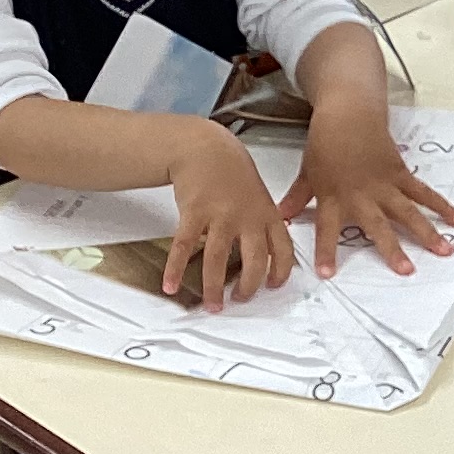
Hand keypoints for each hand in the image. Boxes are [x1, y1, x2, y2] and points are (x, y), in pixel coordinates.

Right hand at [164, 123, 293, 308]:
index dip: (281, 271)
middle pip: (255, 261)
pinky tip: (170, 285)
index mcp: (267, 214)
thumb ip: (263, 222)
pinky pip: (184, 247)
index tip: (274, 286)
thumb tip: (268, 250)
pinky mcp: (194, 213)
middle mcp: (247, 217)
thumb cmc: (232, 172)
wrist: (206, 148)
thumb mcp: (258, 195)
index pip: (283, 249)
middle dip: (249, 287)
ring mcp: (221, 216)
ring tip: (212, 305)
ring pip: (219, 259)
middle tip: (240, 301)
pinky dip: (175, 268)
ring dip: (214, 287)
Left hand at [279, 100, 453, 277]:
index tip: (327, 273)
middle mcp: (362, 195)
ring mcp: (385, 185)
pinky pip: (423, 193)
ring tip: (444, 251)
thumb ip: (298, 198)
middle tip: (406, 270)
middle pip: (377, 225)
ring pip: (408, 212)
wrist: (348, 113)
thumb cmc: (325, 144)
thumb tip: (281, 216)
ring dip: (427, 232)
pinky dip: (442, 206)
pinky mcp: (401, 175)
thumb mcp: (307, 173)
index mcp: (334, 197)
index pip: (327, 229)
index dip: (326, 251)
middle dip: (391, 248)